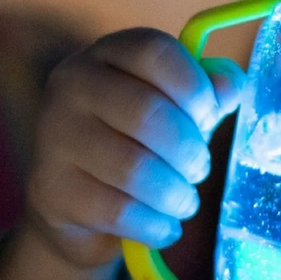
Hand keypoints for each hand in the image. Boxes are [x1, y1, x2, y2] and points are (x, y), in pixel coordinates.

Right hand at [24, 28, 243, 268]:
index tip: (209, 118)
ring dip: (176, 194)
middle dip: (189, 151)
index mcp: (108, 54)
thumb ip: (208, 92)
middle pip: (147, 113)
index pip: (155, 52)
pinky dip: (155, 224)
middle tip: (199, 170)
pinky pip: (119, 210)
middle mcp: (71, 84)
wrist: (78, 203)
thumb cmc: (141, 142)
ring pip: (133, 167)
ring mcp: (53, 136)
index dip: (195, 89)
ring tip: (185, 202)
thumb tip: (230, 88)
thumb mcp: (177, 108)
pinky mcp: (50, 189)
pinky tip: (165, 227)